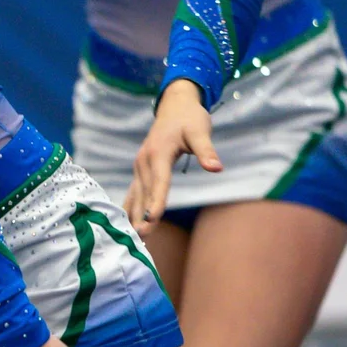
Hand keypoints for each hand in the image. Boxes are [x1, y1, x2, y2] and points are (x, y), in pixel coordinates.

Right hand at [125, 79, 219, 228]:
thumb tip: (217, 168)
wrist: (175, 106)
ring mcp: (139, 166)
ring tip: (133, 240)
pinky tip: (129, 226)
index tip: (153, 220)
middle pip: (144, 193)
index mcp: (158, 152)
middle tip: (142, 238)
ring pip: (135, 196)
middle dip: (142, 216)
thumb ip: (207, 150)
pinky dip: (131, 210)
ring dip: (133, 217)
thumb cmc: (190, 118)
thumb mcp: (200, 131)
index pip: (159, 182)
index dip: (156, 201)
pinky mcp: (140, 171)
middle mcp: (144, 161)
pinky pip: (133, 193)